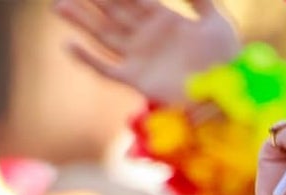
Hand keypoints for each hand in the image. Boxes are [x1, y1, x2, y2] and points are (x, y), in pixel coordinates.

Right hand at [53, 0, 240, 106]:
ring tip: (59, 6)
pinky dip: (87, 58)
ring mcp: (139, 58)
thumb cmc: (226, 59)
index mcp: (163, 18)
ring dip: (81, 21)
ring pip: (102, 34)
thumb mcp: (215, 21)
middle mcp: (146, 36)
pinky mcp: (135, 80)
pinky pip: (106, 68)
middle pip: (111, 12)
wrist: (225, 94)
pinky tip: (70, 46)